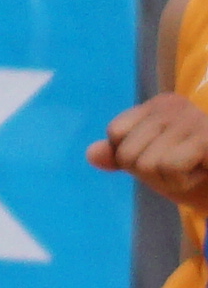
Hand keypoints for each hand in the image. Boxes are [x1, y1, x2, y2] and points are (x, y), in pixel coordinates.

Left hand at [93, 92, 207, 212]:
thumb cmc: (199, 176)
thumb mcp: (155, 166)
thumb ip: (122, 157)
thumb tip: (91, 155)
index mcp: (159, 105)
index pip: (115, 134)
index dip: (134, 159)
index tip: (167, 160)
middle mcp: (174, 105)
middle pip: (128, 153)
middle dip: (153, 174)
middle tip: (185, 169)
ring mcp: (194, 119)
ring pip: (146, 164)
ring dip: (172, 180)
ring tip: (196, 171)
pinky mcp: (207, 137)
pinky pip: (168, 167)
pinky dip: (183, 181)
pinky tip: (203, 173)